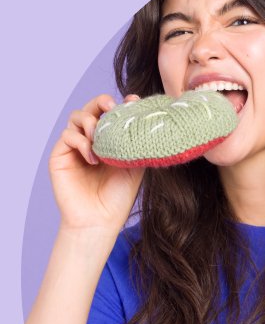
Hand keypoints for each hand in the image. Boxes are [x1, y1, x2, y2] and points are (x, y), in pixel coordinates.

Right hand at [49, 93, 144, 232]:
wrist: (100, 221)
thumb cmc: (118, 198)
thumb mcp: (134, 166)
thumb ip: (137, 143)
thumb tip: (145, 118)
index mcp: (108, 141)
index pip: (110, 114)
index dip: (120, 104)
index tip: (134, 101)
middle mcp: (90, 141)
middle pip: (91, 108)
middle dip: (101, 102)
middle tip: (112, 106)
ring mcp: (74, 148)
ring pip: (76, 117)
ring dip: (90, 121)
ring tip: (101, 138)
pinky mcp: (60, 156)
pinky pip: (67, 135)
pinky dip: (81, 141)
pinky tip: (94, 157)